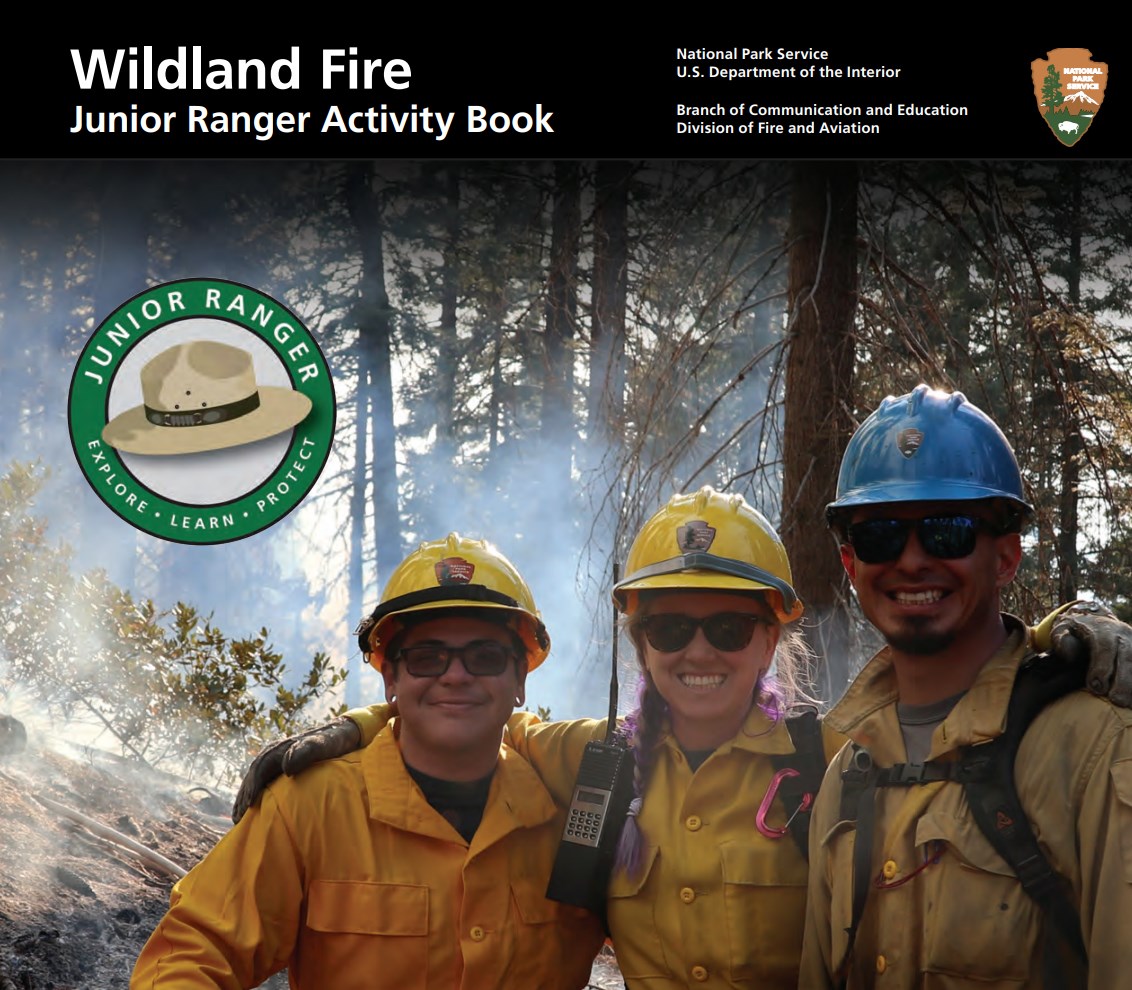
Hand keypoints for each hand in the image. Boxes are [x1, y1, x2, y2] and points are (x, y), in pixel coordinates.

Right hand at [232, 716, 362, 822]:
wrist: (344, 733)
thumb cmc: (335, 740)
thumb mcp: (324, 744)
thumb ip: (307, 751)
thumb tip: (286, 767)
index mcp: (282, 747)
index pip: (260, 768)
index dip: (252, 787)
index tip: (248, 807)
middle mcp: (276, 752)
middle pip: (253, 775)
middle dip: (244, 796)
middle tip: (238, 819)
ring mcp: (279, 759)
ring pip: (256, 778)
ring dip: (246, 796)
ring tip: (240, 818)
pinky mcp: (284, 766)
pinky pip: (264, 780)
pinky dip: (256, 794)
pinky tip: (255, 808)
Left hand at [1049, 601, 1131, 706]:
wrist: (1095, 620)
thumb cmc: (1075, 631)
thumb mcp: (1063, 630)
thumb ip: (1062, 640)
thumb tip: (1069, 656)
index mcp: (1102, 627)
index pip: (1105, 646)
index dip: (1101, 667)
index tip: (1096, 687)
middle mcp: (1122, 633)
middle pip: (1127, 656)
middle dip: (1123, 680)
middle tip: (1116, 700)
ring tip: (1127, 703)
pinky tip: (1131, 701)